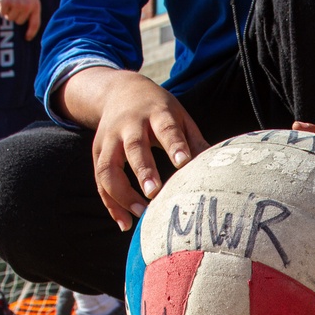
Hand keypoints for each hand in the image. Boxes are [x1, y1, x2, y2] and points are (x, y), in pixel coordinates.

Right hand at [0, 0, 41, 39]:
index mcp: (35, 4)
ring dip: (7, 12)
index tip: (27, 38)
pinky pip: (2, 13)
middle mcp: (27, 6)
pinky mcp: (5, 2)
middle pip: (19, 22)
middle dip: (15, 16)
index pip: (35, 23)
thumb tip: (29, 23)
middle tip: (13, 4)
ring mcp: (16, 4)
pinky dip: (0, 8)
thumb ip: (31, 7)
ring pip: (10, 18)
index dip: (31, 32)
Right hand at [62, 69, 208, 230]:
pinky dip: (110, 204)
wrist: (120, 90)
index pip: (165, 128)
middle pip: (133, 147)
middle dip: (143, 171)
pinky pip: (99, 181)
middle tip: (154, 193)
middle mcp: (128, 125)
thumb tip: (217, 168)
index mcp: (155, 112)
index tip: (183, 163)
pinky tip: (125, 224)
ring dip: (122, 193)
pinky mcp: (97, 152)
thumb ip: (195, 141)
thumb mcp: (180, 116)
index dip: (174, 145)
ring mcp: (109, 139)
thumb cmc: (159, 109)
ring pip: (108, 167)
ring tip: (141, 214)